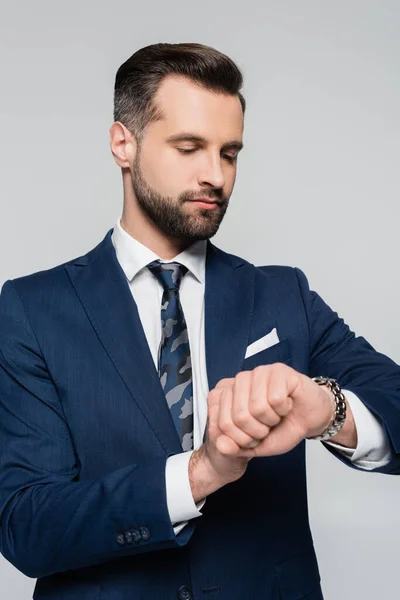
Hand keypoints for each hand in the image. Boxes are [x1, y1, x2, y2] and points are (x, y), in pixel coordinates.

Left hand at [211, 363, 333, 457]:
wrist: (309, 419)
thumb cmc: (282, 427)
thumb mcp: (255, 445)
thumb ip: (235, 447)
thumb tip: (221, 446)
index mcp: (228, 395)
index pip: (224, 424)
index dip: (243, 439)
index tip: (255, 436)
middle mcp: (240, 380)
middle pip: (240, 416)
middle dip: (259, 430)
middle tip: (269, 425)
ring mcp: (259, 373)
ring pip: (258, 406)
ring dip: (272, 418)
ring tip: (277, 412)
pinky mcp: (278, 370)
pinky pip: (276, 398)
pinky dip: (284, 409)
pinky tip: (287, 403)